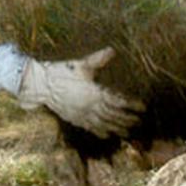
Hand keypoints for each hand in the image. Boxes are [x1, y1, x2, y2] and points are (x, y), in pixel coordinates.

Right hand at [17, 47, 143, 138]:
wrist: (41, 85)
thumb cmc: (61, 72)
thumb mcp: (80, 65)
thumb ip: (97, 59)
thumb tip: (112, 50)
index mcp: (94, 92)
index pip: (117, 100)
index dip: (131, 104)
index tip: (143, 107)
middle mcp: (90, 106)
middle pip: (113, 115)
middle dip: (127, 119)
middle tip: (138, 122)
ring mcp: (82, 114)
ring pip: (104, 124)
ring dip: (117, 128)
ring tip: (128, 132)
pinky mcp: (74, 118)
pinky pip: (90, 128)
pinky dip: (100, 132)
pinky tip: (107, 135)